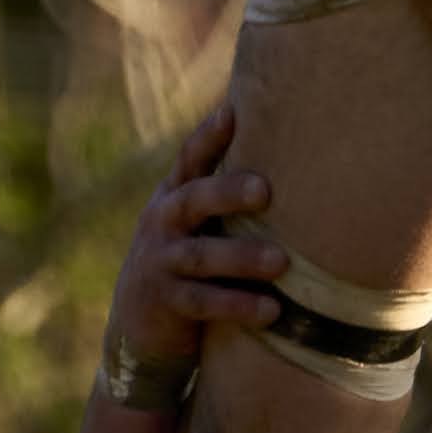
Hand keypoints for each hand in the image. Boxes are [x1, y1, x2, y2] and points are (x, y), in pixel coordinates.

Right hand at [112, 105, 286, 367]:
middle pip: (195, 199)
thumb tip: (292, 145)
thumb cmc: (190, 254)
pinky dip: (237, 305)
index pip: (190, 158)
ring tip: (281, 262)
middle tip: (265, 190)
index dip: (208, 135)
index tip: (232, 112)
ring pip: (202, 255)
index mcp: (176, 194)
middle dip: (228, 192)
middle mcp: (163, 221)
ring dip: (242, 257)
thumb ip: (227, 190)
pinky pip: (203, 303)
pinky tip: (272, 310)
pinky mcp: (165, 302)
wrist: (140, 320)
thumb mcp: (198, 219)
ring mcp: (161, 262)